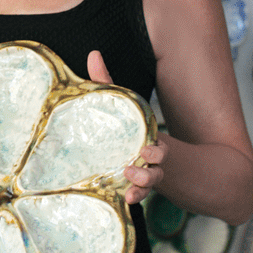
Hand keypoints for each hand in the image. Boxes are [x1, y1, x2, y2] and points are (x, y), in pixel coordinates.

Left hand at [87, 51, 166, 203]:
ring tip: (129, 182)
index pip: (158, 143)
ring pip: (151, 181)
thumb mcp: (121, 105)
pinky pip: (140, 194)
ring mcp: (147, 173)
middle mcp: (152, 156)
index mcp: (150, 137)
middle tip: (138, 163)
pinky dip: (136, 197)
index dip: (156, 149)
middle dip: (150, 166)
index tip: (148, 148)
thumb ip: (107, 83)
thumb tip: (94, 53)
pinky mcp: (137, 185)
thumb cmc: (129, 125)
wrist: (149, 154)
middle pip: (158, 164)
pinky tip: (127, 200)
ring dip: (142, 183)